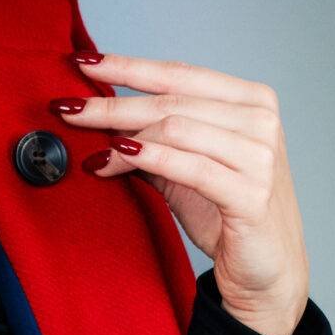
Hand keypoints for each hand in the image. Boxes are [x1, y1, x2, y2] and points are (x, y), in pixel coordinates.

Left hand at [49, 52, 309, 334]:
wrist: (265, 271)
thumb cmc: (227, 217)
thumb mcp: (183, 171)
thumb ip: (150, 144)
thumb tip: (98, 124)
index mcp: (250, 101)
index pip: (179, 73)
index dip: (128, 66)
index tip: (84, 63)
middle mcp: (260, 121)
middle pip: (171, 101)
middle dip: (112, 105)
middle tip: (68, 108)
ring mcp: (260, 156)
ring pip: (175, 129)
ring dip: (124, 138)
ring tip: (92, 150)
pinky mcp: (251, 194)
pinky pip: (189, 167)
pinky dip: (149, 159)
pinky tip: (118, 157)